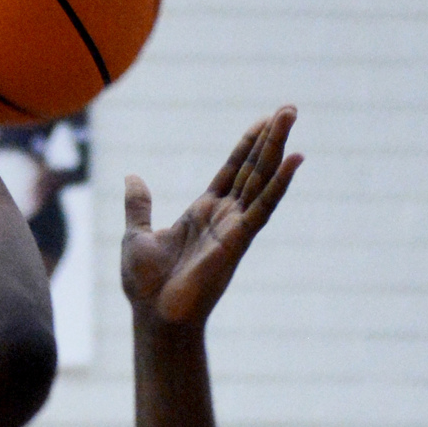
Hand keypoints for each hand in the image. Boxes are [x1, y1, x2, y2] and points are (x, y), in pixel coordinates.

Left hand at [121, 107, 301, 328]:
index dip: (247, 146)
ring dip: (277, 149)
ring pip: (261, 180)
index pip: (231, 171)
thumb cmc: (145, 286)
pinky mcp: (238, 240)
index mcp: (203, 213)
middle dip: (270, 138)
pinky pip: (263, 207)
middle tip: (290, 108)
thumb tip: (133, 178)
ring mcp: (234, 228)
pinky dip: (279, 183)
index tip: (263, 121)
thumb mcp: (136, 235)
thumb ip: (139, 206)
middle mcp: (223, 217)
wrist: (154, 317)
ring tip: (291, 117)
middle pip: (252, 169)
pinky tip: (295, 160)